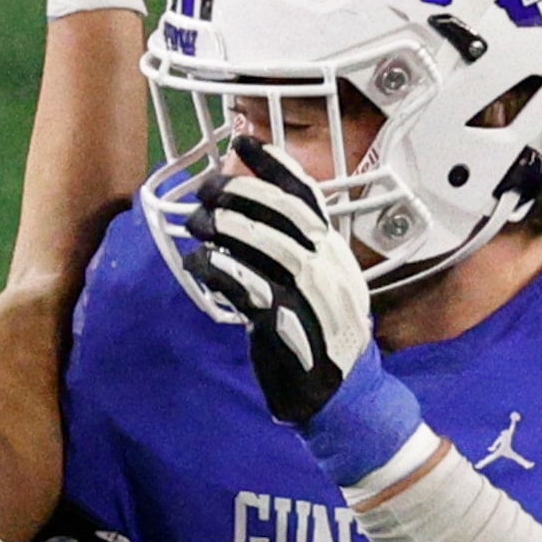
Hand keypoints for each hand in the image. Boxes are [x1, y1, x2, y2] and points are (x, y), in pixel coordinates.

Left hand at [184, 138, 424, 484]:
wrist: (343, 398)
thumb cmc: (319, 336)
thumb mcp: (311, 284)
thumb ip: (283, 250)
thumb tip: (236, 212)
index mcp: (334, 251)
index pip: (306, 196)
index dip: (274, 166)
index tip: (242, 142)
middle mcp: (328, 267)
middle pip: (285, 215)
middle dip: (242, 193)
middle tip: (207, 188)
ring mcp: (312, 297)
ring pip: (269, 248)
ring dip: (228, 228)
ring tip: (197, 221)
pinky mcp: (289, 327)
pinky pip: (252, 291)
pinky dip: (222, 272)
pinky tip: (199, 263)